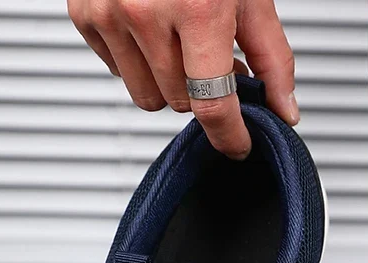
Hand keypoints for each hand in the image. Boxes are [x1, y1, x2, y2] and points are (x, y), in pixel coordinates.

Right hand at [68, 0, 298, 158]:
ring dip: (169, 82)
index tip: (238, 145)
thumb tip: (284, 110)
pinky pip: (117, 71)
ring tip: (180, 42)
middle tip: (212, 59)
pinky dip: (138, 61)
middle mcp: (145, 11)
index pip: (212, 104)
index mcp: (196, 8)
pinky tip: (150, 28)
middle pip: (181, 103)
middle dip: (202, 91)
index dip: (229, 135)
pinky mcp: (83, 12)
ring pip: (147, 96)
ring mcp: (109, 12)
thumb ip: (272, 59)